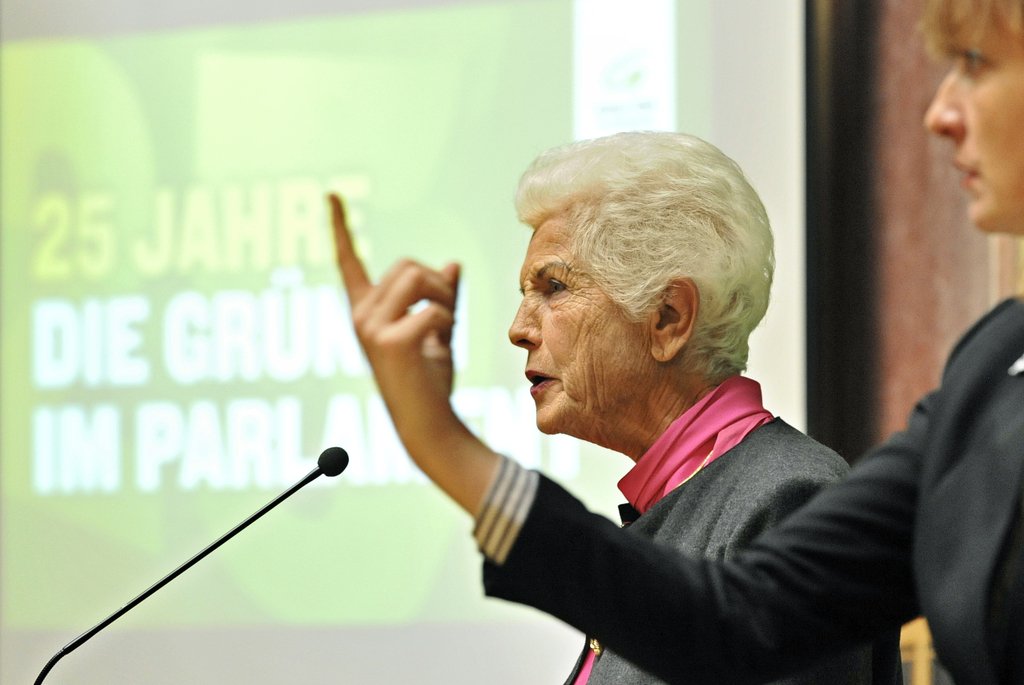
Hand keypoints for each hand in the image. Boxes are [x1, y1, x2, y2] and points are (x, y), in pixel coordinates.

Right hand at [327, 193, 497, 512]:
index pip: (348, 261)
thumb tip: (451, 263)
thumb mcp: (437, 331)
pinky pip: (433, 309)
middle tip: (445, 318)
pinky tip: (436, 348)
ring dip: (444, 300)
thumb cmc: (429, 379)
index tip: (331, 194)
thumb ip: (441, 298)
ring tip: (443, 331)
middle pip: (406, 265)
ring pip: (419, 280)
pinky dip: (447, 324)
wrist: (428, 421)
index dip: (339, 226)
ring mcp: (371, 327)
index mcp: (366, 311)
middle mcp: (360, 315)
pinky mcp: (389, 340)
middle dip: (436, 284)